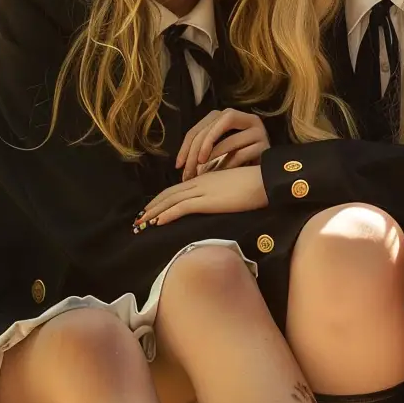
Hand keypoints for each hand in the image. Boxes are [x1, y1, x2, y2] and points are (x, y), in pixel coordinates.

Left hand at [134, 165, 267, 228]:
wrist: (265, 181)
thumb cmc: (253, 185)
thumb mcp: (230, 189)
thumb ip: (217, 194)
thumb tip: (211, 203)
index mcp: (204, 179)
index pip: (176, 190)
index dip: (161, 200)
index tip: (150, 210)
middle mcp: (199, 182)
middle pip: (169, 195)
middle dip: (152, 208)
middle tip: (138, 219)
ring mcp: (202, 190)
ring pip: (171, 201)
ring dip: (153, 213)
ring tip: (141, 224)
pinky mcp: (207, 200)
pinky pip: (182, 207)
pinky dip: (167, 214)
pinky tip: (157, 222)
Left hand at [177, 108, 269, 176]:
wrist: (268, 171)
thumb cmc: (239, 162)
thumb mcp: (220, 151)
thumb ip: (204, 149)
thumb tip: (181, 163)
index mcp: (231, 115)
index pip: (205, 123)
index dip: (188, 143)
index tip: (179, 164)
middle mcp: (247, 118)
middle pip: (217, 125)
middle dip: (199, 148)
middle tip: (189, 169)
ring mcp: (258, 132)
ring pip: (230, 140)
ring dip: (213, 157)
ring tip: (202, 171)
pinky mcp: (265, 147)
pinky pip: (243, 155)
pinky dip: (229, 165)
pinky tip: (220, 175)